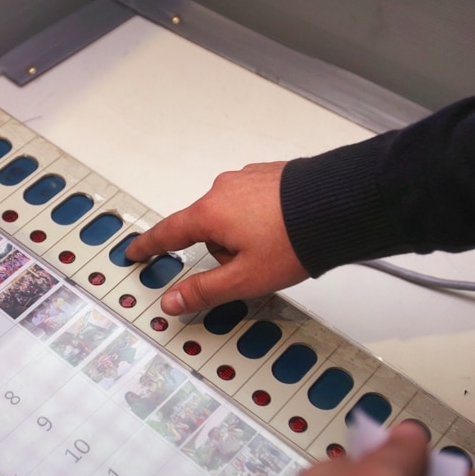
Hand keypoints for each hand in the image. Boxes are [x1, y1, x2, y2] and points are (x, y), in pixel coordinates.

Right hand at [124, 162, 308, 314]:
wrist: (339, 205)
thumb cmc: (295, 238)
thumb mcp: (244, 278)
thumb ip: (203, 291)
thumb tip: (173, 301)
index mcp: (209, 213)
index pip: (167, 233)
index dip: (149, 246)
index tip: (135, 250)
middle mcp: (222, 189)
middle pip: (206, 228)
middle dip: (223, 251)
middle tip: (253, 266)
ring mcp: (246, 178)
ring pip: (230, 215)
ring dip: (245, 235)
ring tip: (277, 247)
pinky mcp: (268, 175)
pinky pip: (252, 202)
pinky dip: (263, 218)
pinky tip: (283, 230)